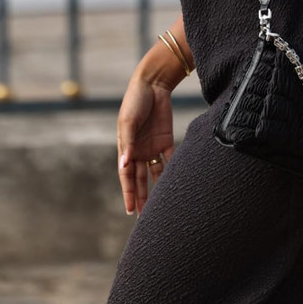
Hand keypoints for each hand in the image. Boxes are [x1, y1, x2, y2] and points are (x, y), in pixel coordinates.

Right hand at [116, 70, 175, 215]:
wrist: (153, 84)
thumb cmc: (135, 101)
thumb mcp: (128, 121)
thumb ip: (127, 143)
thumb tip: (124, 165)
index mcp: (126, 147)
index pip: (127, 176)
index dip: (128, 193)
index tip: (130, 211)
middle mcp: (139, 150)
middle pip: (141, 179)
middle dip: (142, 198)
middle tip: (145, 220)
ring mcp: (153, 147)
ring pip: (156, 174)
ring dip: (157, 189)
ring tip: (161, 208)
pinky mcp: (166, 140)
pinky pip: (170, 159)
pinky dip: (173, 171)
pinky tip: (177, 185)